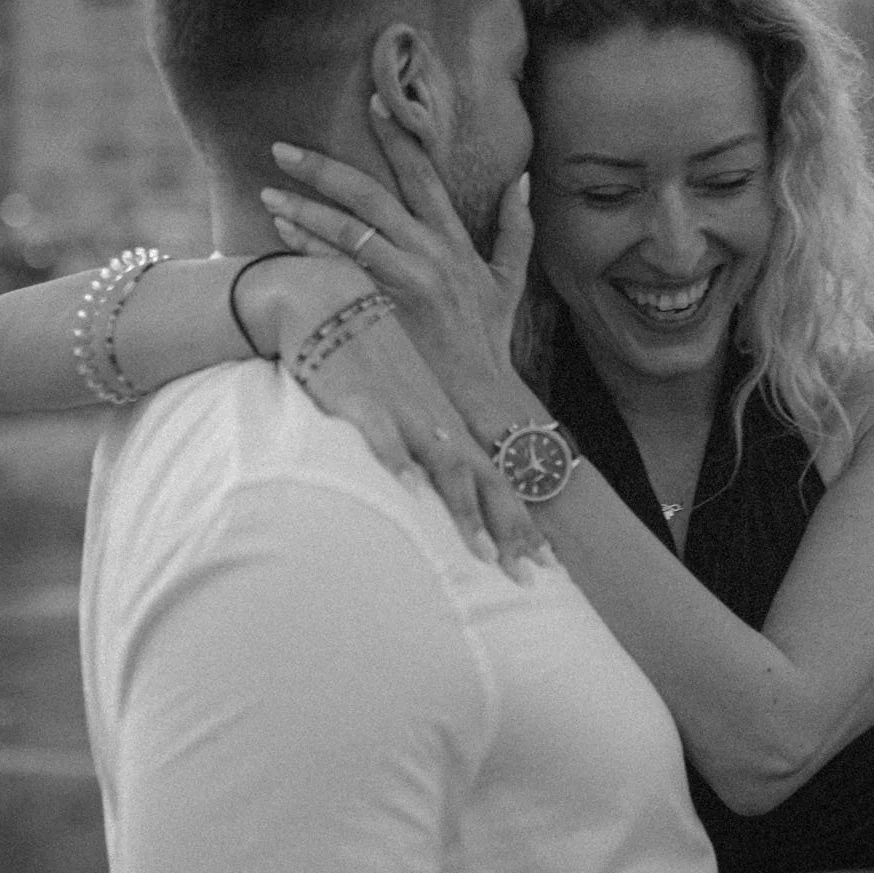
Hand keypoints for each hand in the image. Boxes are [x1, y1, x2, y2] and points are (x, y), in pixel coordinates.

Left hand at [261, 101, 532, 414]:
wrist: (482, 399)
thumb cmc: (489, 343)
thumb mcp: (509, 283)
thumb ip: (517, 230)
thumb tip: (522, 181)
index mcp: (456, 241)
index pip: (423, 176)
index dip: (399, 137)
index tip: (373, 101)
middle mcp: (431, 253)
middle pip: (370, 195)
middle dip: (323, 168)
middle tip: (282, 149)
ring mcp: (408, 280)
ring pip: (348, 229)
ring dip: (304, 207)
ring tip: (269, 193)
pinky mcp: (387, 308)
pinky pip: (340, 270)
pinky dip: (310, 248)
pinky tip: (283, 234)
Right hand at [294, 303, 550, 580]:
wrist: (328, 296)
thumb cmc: (367, 356)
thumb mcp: (406, 403)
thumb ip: (424, 446)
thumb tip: (436, 491)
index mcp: (449, 426)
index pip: (498, 481)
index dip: (522, 523)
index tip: (546, 565)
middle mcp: (436, 423)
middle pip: (485, 482)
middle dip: (510, 530)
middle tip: (529, 576)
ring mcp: (403, 412)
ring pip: (444, 465)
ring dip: (466, 510)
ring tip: (484, 553)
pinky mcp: (362, 401)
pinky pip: (383, 436)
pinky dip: (399, 463)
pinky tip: (411, 492)